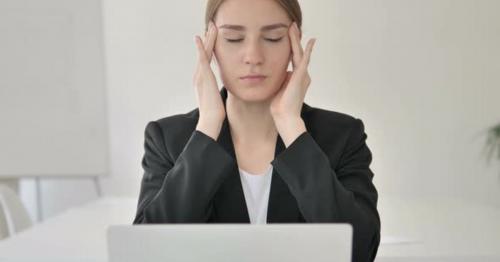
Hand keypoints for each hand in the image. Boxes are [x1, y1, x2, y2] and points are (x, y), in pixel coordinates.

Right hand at [194, 21, 225, 139]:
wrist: (210, 121)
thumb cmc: (215, 114)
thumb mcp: (217, 98)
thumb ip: (218, 92)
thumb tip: (221, 92)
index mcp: (203, 80)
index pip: (206, 60)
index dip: (208, 47)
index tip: (212, 38)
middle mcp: (199, 76)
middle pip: (204, 53)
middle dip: (208, 39)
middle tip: (211, 26)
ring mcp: (200, 76)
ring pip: (203, 53)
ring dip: (207, 39)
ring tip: (210, 27)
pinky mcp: (203, 77)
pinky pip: (202, 59)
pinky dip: (201, 48)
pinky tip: (201, 38)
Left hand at [270, 22, 315, 146]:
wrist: (285, 117)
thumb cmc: (280, 107)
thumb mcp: (278, 88)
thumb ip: (280, 79)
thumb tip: (276, 73)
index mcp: (296, 78)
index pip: (293, 58)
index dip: (291, 46)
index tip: (288, 35)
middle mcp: (302, 76)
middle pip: (298, 53)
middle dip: (294, 39)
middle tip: (292, 26)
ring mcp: (302, 76)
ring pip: (300, 53)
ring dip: (297, 40)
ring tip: (294, 27)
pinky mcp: (301, 77)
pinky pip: (305, 60)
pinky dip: (308, 50)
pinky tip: (310, 41)